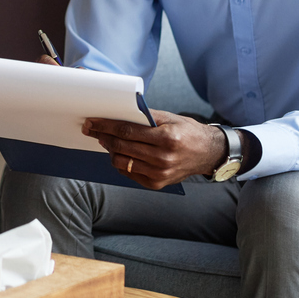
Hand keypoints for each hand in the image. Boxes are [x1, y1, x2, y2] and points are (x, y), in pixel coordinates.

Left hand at [82, 110, 227, 189]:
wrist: (207, 153)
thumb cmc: (188, 132)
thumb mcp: (170, 118)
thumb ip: (145, 116)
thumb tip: (119, 113)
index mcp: (166, 138)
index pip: (127, 131)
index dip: (106, 126)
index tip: (92, 122)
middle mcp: (163, 158)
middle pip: (121, 147)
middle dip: (102, 136)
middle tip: (91, 129)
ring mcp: (159, 174)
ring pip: (122, 162)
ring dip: (110, 150)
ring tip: (107, 140)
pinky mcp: (157, 184)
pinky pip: (129, 173)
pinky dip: (122, 162)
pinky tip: (121, 153)